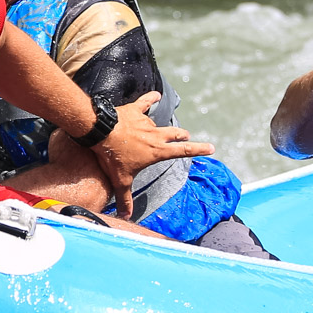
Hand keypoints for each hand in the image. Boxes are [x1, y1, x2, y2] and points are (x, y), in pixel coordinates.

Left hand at [88, 91, 214, 218]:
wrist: (100, 132)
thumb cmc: (112, 156)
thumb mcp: (120, 180)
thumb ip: (125, 199)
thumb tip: (126, 217)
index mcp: (157, 151)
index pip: (183, 151)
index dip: (198, 149)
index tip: (212, 148)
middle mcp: (155, 135)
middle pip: (175, 134)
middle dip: (182, 136)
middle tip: (186, 137)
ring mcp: (145, 122)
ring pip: (160, 123)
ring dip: (164, 126)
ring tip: (168, 126)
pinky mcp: (134, 111)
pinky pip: (145, 102)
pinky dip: (151, 98)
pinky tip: (156, 95)